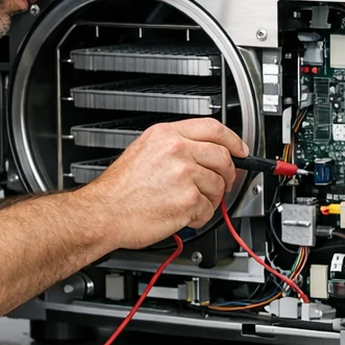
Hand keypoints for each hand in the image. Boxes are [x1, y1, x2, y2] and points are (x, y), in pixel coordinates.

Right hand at [77, 119, 247, 248]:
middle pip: (223, 157)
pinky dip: (200, 216)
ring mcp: (183, 174)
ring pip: (218, 185)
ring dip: (211, 199)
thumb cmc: (119, 189)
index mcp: (165, 135)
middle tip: (223, 184)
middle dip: (228, 174)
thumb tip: (203, 152)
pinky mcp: (188, 200)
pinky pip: (209, 209)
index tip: (240, 149)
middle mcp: (176, 150)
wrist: (104, 212)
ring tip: (191, 203)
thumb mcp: (143, 151)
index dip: (233, 140)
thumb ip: (174, 146)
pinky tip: (183, 215)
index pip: (213, 128)